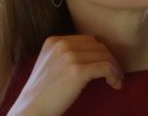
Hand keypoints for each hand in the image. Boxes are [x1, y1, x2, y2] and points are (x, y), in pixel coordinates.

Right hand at [9, 35, 123, 115]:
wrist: (30, 111)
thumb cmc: (42, 94)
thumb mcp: (50, 65)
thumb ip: (67, 55)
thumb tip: (97, 53)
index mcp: (54, 41)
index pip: (88, 40)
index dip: (101, 53)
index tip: (107, 66)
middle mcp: (61, 45)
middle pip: (98, 46)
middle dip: (109, 59)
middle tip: (115, 74)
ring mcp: (69, 57)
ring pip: (105, 56)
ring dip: (115, 69)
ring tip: (116, 81)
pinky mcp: (77, 71)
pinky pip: (106, 67)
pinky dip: (114, 75)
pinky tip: (115, 85)